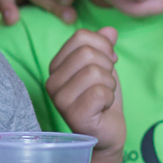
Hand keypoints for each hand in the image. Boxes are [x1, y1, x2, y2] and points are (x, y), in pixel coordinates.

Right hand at [46, 27, 125, 154]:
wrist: (107, 131)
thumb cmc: (102, 98)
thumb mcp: (104, 65)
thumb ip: (104, 46)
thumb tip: (110, 30)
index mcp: (57, 65)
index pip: (81, 36)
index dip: (103, 46)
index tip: (107, 63)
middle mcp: (52, 81)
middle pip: (87, 53)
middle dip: (107, 66)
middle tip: (105, 83)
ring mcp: (60, 100)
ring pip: (94, 72)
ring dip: (109, 84)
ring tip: (103, 97)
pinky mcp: (73, 115)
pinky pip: (99, 93)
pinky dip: (109, 98)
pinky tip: (103, 108)